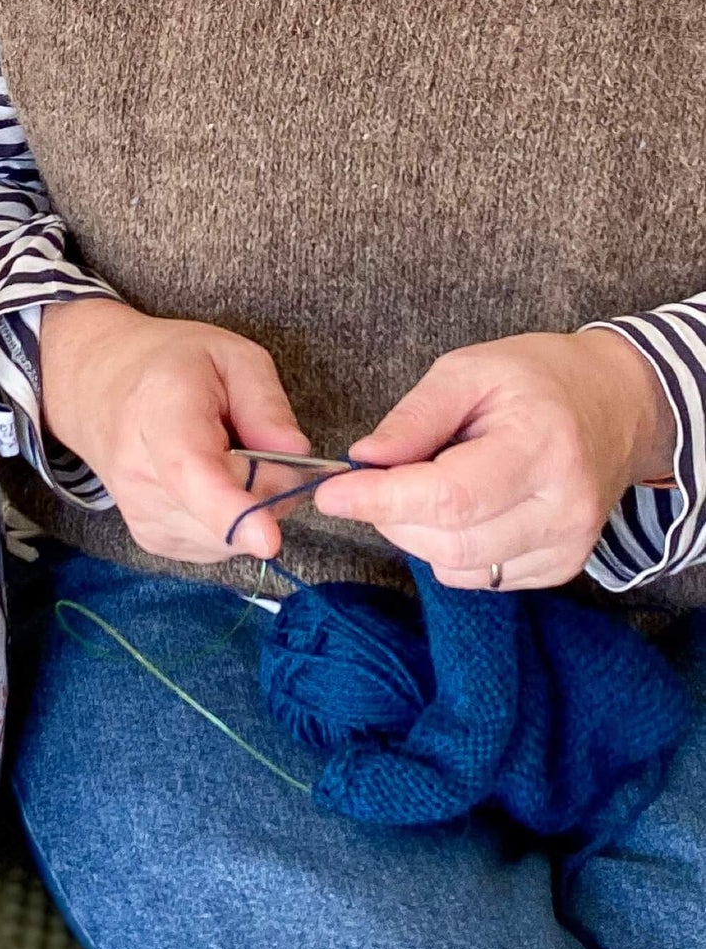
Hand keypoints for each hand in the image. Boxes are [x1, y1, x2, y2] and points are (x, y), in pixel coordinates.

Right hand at [39, 298, 311, 562]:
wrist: (99, 389)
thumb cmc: (171, 366)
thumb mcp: (231, 357)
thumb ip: (266, 404)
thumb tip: (298, 458)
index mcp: (160, 412)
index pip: (190, 471)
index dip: (230, 510)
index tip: (268, 539)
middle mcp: (140, 474)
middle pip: (229, 510)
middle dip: (268, 486)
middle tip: (254, 438)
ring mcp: (142, 514)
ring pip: (232, 535)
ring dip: (250, 503)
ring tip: (223, 454)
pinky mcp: (153, 539)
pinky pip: (220, 544)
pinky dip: (232, 518)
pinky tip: (211, 480)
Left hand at [311, 329, 677, 589]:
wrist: (617, 404)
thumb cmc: (537, 379)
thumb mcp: (467, 371)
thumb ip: (414, 417)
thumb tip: (364, 460)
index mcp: (542, 446)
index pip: (449, 497)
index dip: (381, 500)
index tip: (330, 495)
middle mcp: (563, 506)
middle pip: (449, 540)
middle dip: (392, 514)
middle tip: (379, 476)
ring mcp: (567, 544)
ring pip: (459, 566)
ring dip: (416, 533)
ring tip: (424, 483)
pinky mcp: (561, 566)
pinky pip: (481, 577)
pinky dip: (448, 549)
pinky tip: (457, 508)